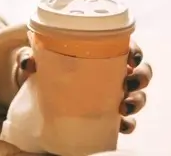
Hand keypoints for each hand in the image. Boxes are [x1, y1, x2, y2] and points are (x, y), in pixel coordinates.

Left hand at [14, 40, 152, 134]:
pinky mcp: (107, 116)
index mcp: (101, 52)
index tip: (132, 58)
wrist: (33, 88)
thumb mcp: (33, 54)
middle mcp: (112, 73)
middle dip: (142, 77)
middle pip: (141, 72)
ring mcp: (112, 95)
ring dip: (138, 100)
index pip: (128, 47)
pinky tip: (121, 124)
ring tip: (125, 106)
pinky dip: (128, 124)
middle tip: (130, 82)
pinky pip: (126, 122)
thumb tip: (28, 63)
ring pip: (138, 96)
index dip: (135, 51)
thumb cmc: (41, 64)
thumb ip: (28, 56)